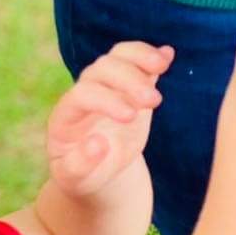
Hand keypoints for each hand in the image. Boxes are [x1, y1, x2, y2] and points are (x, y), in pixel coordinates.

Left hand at [46, 42, 173, 198]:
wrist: (98, 166)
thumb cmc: (84, 174)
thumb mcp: (75, 179)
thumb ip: (80, 165)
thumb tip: (98, 142)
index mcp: (67, 114)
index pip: (84, 93)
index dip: (107, 100)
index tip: (131, 117)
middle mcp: (85, 91)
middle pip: (102, 68)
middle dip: (129, 80)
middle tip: (154, 102)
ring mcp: (108, 84)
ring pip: (119, 56)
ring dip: (141, 58)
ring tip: (162, 65)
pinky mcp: (130, 84)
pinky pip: (137, 61)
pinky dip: (152, 56)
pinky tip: (168, 55)